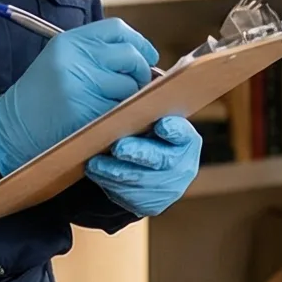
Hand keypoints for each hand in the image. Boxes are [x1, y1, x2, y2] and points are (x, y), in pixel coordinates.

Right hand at [0, 19, 157, 173]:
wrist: (8, 130)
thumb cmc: (40, 99)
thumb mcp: (60, 63)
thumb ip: (95, 55)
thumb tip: (143, 58)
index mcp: (68, 42)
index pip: (117, 29)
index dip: (138, 42)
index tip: (147, 57)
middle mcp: (74, 59)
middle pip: (130, 55)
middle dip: (140, 72)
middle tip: (134, 87)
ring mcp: (80, 85)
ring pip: (129, 86)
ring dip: (129, 98)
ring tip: (111, 106)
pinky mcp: (85, 112)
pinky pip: (120, 110)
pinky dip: (120, 116)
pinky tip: (105, 120)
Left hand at [85, 116, 201, 216]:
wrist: (154, 170)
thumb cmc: (150, 135)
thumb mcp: (155, 119)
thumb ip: (151, 106)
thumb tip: (155, 75)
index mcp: (186, 141)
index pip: (184, 134)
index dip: (174, 130)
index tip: (162, 125)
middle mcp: (183, 167)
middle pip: (160, 161)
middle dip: (137, 154)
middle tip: (117, 147)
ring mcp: (168, 190)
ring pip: (139, 182)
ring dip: (114, 173)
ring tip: (94, 163)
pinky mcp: (151, 205)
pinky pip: (129, 198)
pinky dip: (110, 185)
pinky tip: (97, 174)